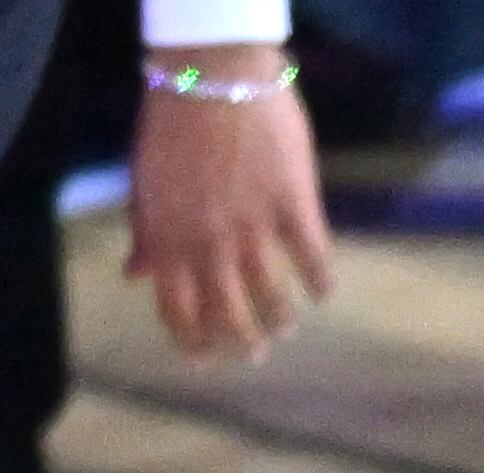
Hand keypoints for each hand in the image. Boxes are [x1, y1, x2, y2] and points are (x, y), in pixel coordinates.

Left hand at [127, 46, 333, 361]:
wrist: (213, 78)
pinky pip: (313, 259)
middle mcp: (210, 241)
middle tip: (257, 354)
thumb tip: (137, 274)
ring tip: (289, 327)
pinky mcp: (295, 209)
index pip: (178, 306)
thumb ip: (146, 232)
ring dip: (282, 319)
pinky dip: (321, 282)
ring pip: (274, 296)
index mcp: (169, 236)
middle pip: (229, 312)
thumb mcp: (147, 182)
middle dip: (243, 342)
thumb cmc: (173, 125)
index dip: (191, 340)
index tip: (203, 360)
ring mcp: (255, 228)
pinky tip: (324, 292)